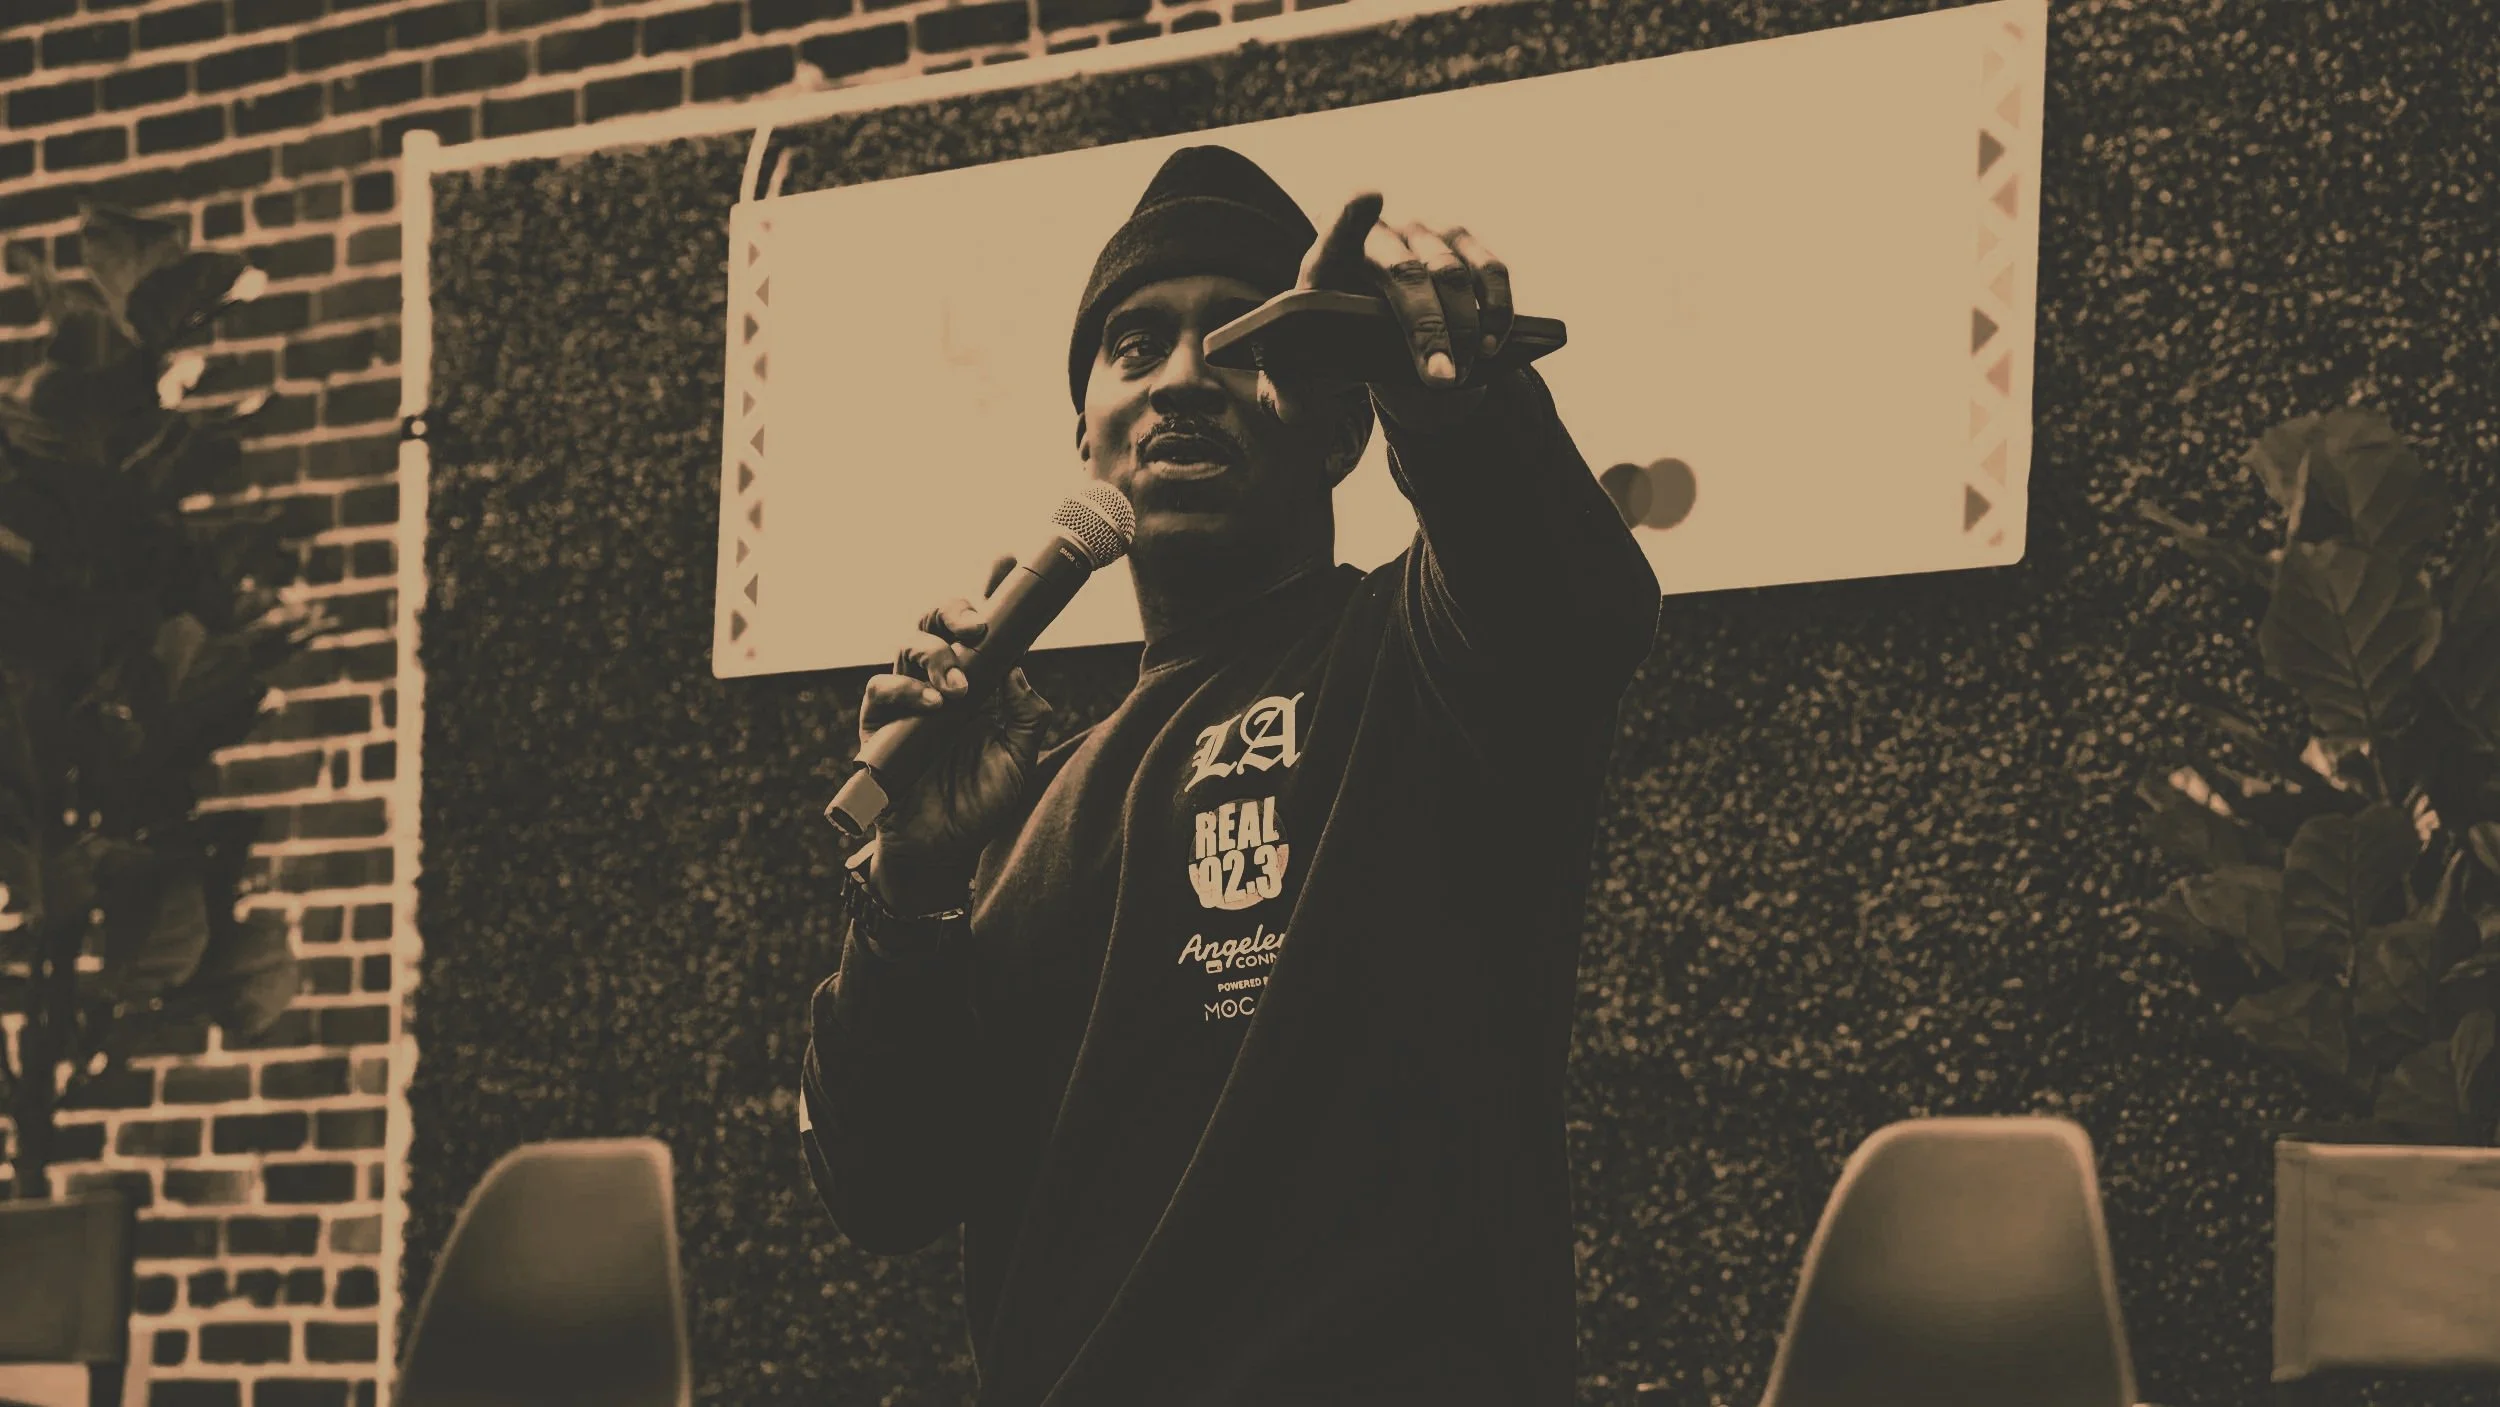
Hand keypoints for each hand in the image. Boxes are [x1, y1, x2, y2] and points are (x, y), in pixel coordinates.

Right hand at [855, 554, 1052, 913]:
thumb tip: (1018, 667)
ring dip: (936, 659)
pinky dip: (908, 692)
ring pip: (907, 647)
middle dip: (956, 611)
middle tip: (979, 627)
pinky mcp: (878, 725)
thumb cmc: (981, 798)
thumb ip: (1026, 711)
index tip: (1006, 560)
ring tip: (960, 688)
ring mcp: (905, 699)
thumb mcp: (1020, 755)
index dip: (990, 591)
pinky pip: (882, 692)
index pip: (981, 626)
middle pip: (936, 621)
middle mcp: (938, 679)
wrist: (945, 849)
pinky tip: (934, 705)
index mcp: (977, 678)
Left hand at [1260, 192, 1514, 432]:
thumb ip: (1287, 393)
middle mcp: (1378, 235)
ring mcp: (1424, 234)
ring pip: (1452, 273)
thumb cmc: (1330, 353)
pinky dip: (1497, 309)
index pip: (1334, 234)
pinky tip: (1495, 347)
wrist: (1369, 340)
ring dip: (1465, 327)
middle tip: (1440, 377)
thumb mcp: (1300, 379)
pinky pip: (1490, 270)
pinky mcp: (1463, 245)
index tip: (1369, 197)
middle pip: (1405, 272)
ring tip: (1464, 374)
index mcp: (1328, 261)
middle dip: (1427, 326)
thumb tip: (1292, 406)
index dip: (1350, 217)